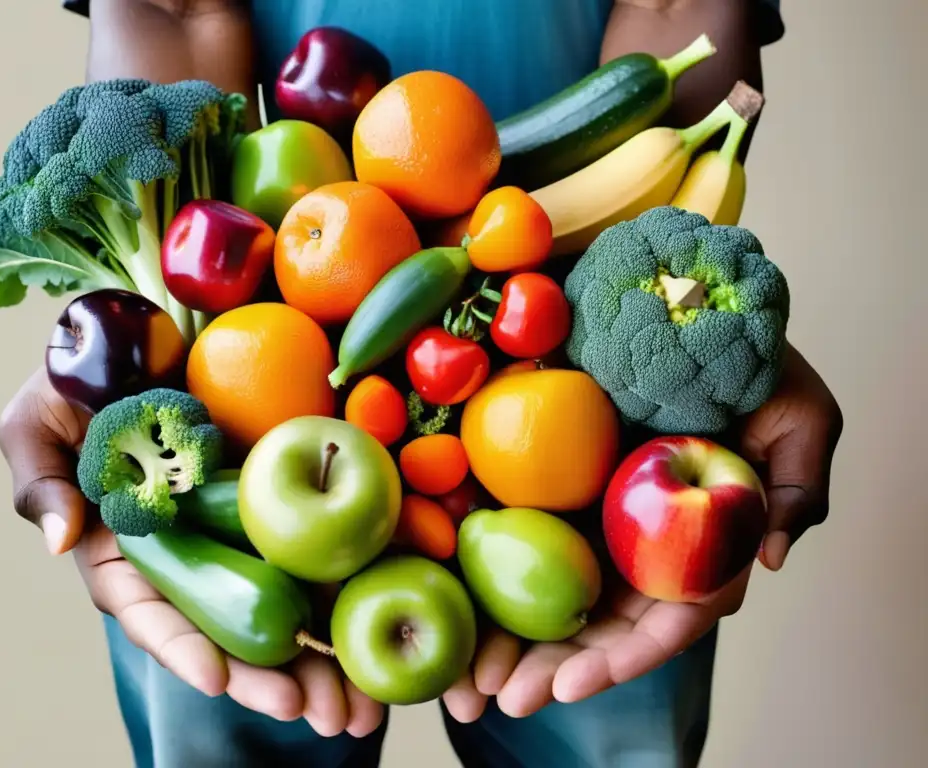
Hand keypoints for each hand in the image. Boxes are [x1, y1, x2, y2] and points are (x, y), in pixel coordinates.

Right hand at [0, 367, 383, 737]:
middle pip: (228, 626)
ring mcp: (237, 527)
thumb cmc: (77, 383)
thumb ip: (41, 482)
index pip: (150, 610)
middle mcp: (187, 552)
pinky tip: (380, 620)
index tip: (217, 678)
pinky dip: (346, 587)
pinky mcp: (282, 498)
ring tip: (358, 705)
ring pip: (282, 602)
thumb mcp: (36, 424)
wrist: (144, 334)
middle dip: (268, 676)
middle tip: (313, 713)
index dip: (181, 646)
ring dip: (320, 657)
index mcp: (125, 551)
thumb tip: (61, 538)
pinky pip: (316, 545)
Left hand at [442, 342, 842, 715]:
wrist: (682, 298)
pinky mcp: (554, 477)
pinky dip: (485, 566)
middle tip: (503, 698)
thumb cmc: (751, 358)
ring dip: (513, 636)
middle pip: (600, 621)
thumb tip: (777, 558)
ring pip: (554, 590)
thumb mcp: (801, 415)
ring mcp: (596, 512)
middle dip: (555, 666)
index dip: (623, 656)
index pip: (667, 618)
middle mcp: (644, 539)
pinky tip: (450, 594)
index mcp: (702, 542)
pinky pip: (517, 528)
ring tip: (468, 677)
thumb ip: (799, 486)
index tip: (573, 683)